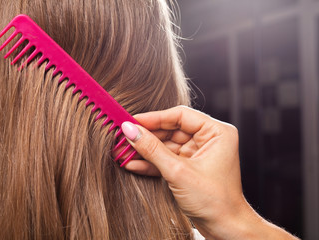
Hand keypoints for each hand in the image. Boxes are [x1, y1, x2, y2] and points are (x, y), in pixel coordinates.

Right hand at [121, 106, 298, 239]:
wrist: (225, 229)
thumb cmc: (215, 201)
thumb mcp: (178, 172)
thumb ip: (153, 149)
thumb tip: (131, 131)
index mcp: (216, 132)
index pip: (180, 115)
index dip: (154, 117)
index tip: (132, 121)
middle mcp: (208, 139)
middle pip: (171, 129)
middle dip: (147, 136)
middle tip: (124, 136)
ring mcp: (198, 154)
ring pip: (166, 145)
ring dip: (146, 151)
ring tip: (124, 151)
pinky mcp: (190, 167)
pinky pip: (167, 159)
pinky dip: (151, 163)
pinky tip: (133, 163)